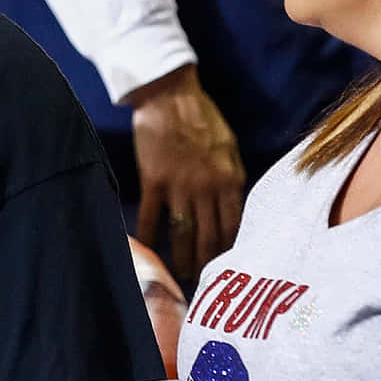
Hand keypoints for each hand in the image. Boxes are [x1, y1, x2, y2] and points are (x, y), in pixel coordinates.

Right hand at [127, 66, 244, 279]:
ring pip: (182, 234)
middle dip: (206, 264)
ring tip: (178, 276)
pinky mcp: (153, 181)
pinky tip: (147, 253)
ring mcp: (180, 186)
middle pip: (209, 237)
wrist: (170, 96)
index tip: (226, 269)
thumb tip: (233, 210)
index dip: (230, 251)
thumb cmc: (203, 119)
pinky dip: (149, 238)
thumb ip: (232, 179)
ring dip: (180, 259)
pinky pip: (152, 218)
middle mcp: (207, 187)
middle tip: (202, 284)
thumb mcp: (230, 148)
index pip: (234, 226)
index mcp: (230, 179)